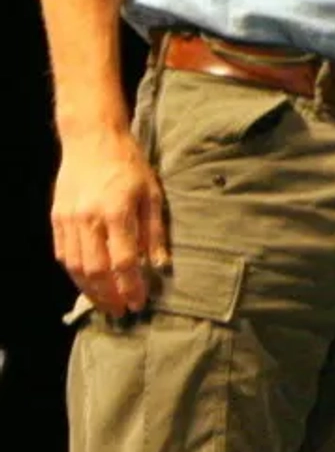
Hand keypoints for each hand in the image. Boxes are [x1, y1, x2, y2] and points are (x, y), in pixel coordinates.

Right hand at [50, 127, 169, 316]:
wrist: (92, 140)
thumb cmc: (129, 164)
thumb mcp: (152, 193)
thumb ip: (155, 231)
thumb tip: (160, 264)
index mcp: (117, 212)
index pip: (123, 261)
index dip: (131, 286)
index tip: (140, 302)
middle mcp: (89, 219)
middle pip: (97, 270)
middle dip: (110, 296)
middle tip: (122, 311)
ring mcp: (69, 221)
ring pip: (76, 268)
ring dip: (90, 291)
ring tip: (106, 304)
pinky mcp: (56, 219)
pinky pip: (63, 255)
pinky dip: (75, 274)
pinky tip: (87, 283)